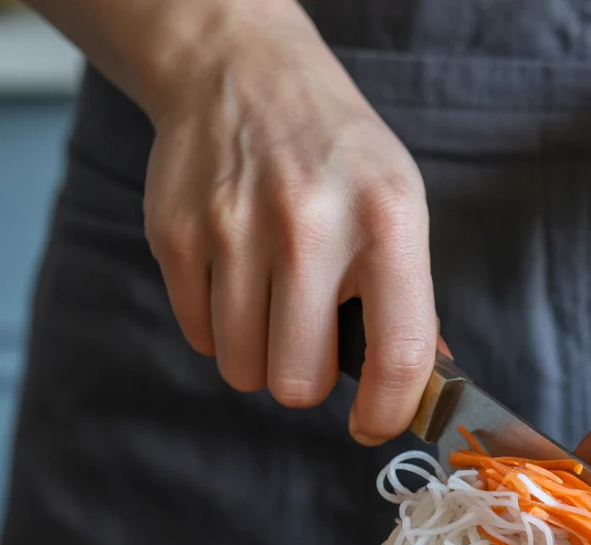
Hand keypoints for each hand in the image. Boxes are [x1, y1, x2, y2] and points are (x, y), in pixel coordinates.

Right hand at [142, 25, 434, 444]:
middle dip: (307, 379)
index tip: (373, 423)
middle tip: (313, 344)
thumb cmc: (337, 155)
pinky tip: (238, 279)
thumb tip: (414, 388)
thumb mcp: (399, 205)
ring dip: (261, 355)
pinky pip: (198, 335)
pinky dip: (220, 327)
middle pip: (297, 380)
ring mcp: (235, 230)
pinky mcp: (177, 235)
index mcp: (386, 224)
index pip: (397, 354)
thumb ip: (409, 298)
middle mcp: (311, 227)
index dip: (388, 412)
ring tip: (275, 302)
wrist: (242, 74)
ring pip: (242, 367)